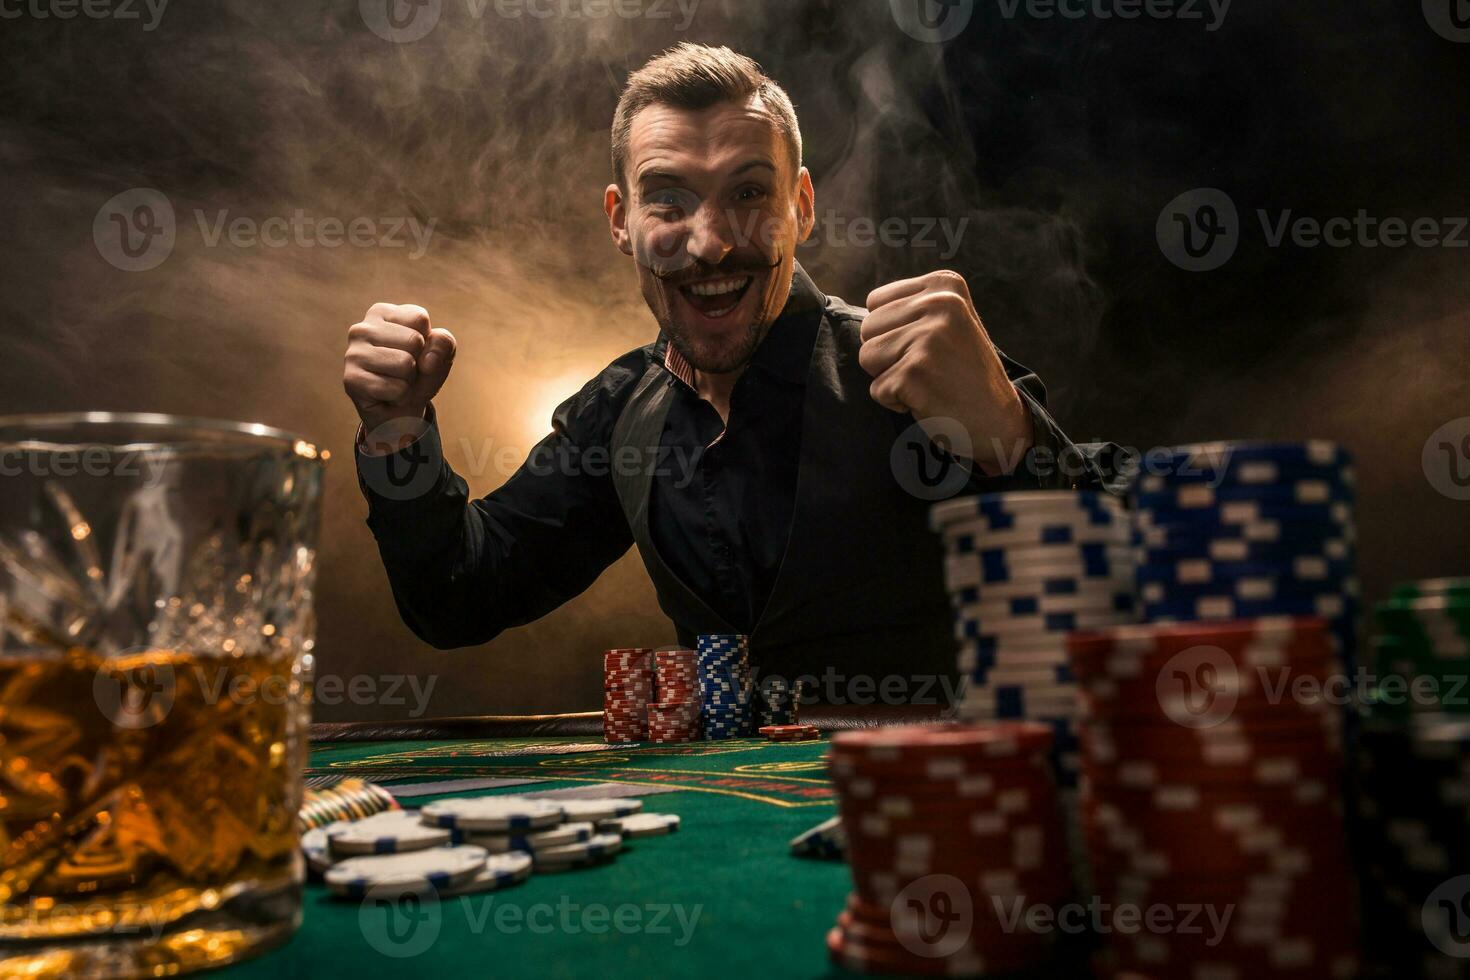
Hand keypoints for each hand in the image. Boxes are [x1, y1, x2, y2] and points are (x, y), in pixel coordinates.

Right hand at [343, 303, 456, 453]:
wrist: (402, 412)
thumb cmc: (419, 375)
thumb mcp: (441, 353)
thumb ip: (444, 344)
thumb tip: (427, 361)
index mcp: (381, 313)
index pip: (419, 318)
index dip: (427, 342)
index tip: (415, 353)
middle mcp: (361, 328)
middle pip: (414, 340)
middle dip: (418, 363)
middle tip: (405, 373)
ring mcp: (352, 354)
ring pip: (405, 364)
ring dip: (409, 381)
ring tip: (396, 383)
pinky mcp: (351, 380)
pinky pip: (396, 388)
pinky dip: (401, 397)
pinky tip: (387, 396)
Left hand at [858, 270, 1033, 475]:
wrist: (998, 419)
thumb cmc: (964, 373)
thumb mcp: (948, 322)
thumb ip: (911, 308)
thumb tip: (865, 312)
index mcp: (944, 285)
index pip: (876, 302)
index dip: (891, 331)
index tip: (927, 346)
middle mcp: (938, 303)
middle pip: (867, 328)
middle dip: (887, 355)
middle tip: (927, 367)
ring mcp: (927, 337)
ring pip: (866, 356)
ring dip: (889, 378)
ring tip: (926, 381)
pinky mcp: (915, 372)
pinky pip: (877, 389)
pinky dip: (896, 402)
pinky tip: (928, 399)